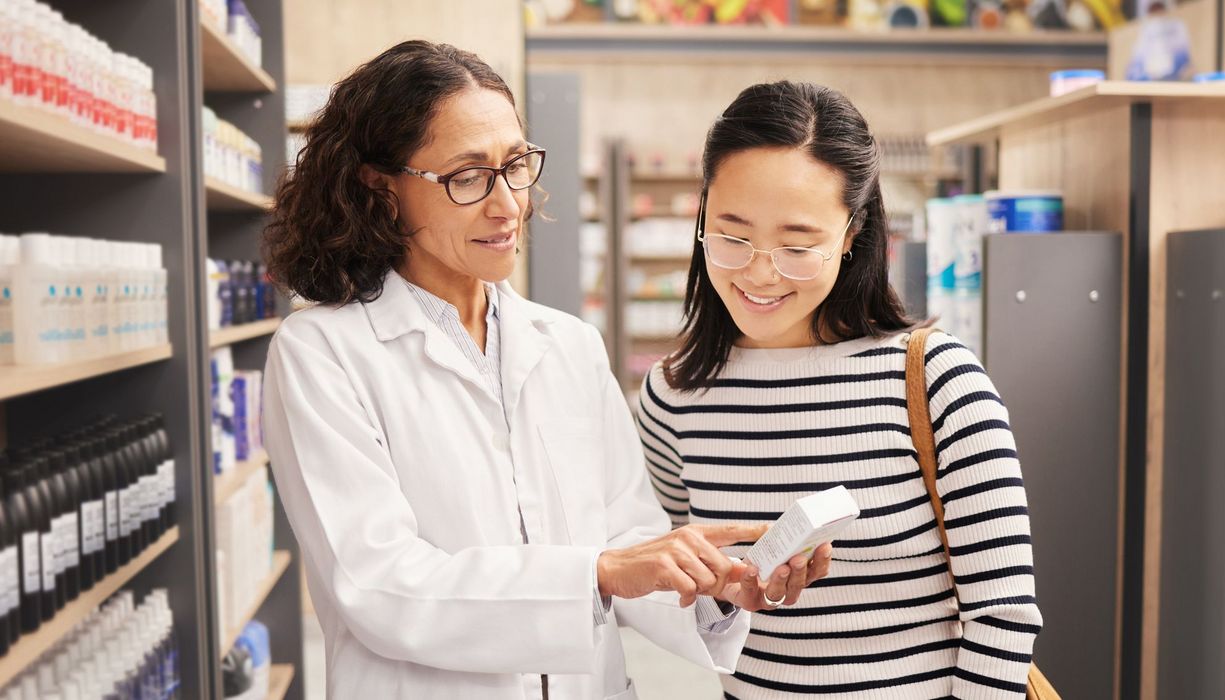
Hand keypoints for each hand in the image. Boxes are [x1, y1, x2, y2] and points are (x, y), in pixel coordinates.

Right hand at [597, 523, 768, 606]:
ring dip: (700, 592)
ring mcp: (676, 549)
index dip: (755, 530)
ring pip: (708, 579)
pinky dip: (687, 597)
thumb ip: (710, 562)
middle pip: (724, 566)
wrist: (619, 568)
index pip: (731, 529)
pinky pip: (690, 588)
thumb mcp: (685, 558)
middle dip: (718, 585)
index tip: (774, 528)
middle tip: (702, 589)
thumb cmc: (656, 566)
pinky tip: (679, 597)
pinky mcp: (664, 565)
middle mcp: (689, 537)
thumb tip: (741, 572)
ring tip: (686, 589)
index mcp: (697, 533)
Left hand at [718, 543, 833, 611]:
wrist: (726, 576)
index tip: (825, 545)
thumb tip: (776, 526)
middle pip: (800, 584)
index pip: (815, 572)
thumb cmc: (752, 558)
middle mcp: (786, 590)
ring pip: (779, 594)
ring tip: (782, 568)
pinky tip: (751, 569)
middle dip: (801, 571)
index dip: (822, 561)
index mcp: (796, 575)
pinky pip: (751, 593)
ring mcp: (768, 599)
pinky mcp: (749, 601)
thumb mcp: (765, 544)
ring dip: (782, 581)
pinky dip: (751, 581)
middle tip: (800, 558)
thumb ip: (772, 536)